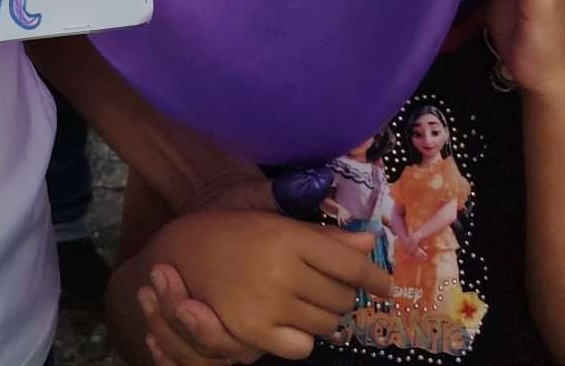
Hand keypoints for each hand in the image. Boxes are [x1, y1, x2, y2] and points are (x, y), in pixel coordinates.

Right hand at [137, 212, 390, 361]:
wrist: (178, 251)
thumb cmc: (229, 228)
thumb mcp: (274, 218)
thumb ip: (323, 232)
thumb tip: (369, 240)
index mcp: (288, 236)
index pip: (350, 263)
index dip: (375, 277)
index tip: (386, 285)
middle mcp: (282, 269)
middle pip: (342, 297)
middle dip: (347, 295)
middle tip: (337, 289)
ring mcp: (268, 304)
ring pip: (327, 323)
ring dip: (328, 317)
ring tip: (313, 304)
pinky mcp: (253, 331)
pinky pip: (301, 346)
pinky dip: (303, 338)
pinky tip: (292, 323)